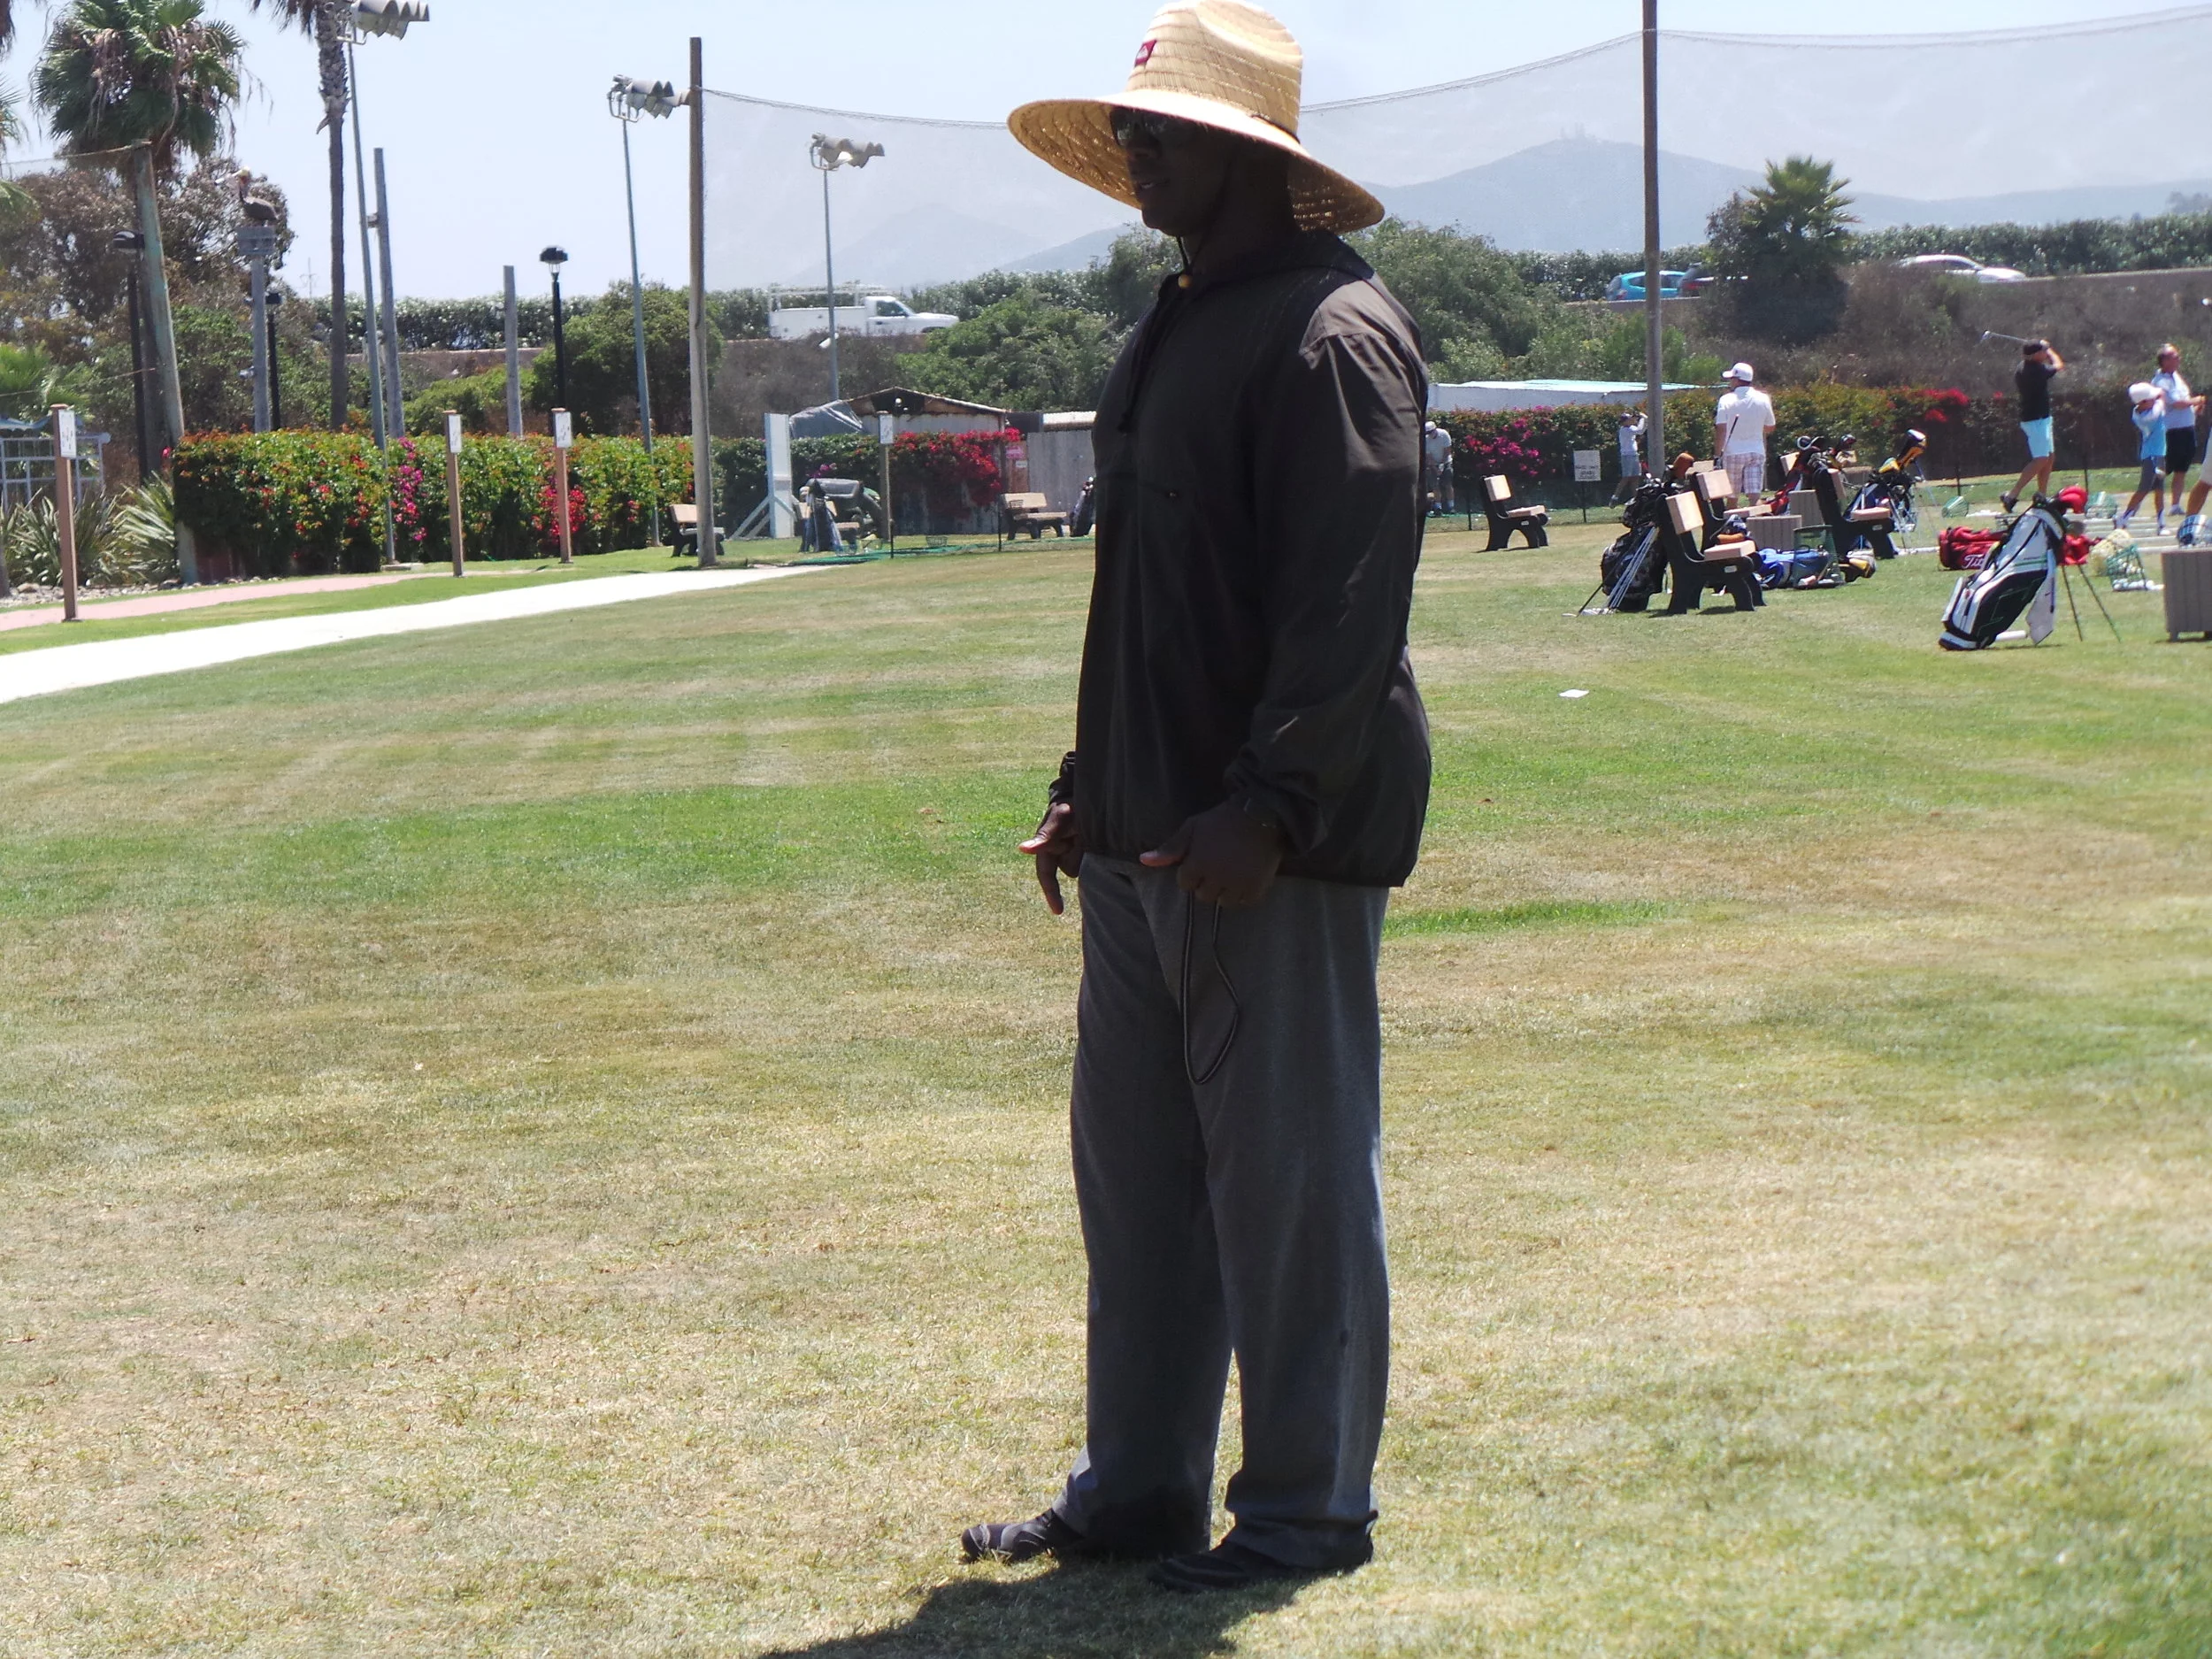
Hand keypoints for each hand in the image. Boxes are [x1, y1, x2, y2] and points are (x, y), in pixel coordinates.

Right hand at [1018, 801, 1082, 915]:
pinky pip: (1093, 860)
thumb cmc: (1067, 807)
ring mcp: (1074, 852)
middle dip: (1077, 855)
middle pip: (1071, 869)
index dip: (1051, 894)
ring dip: (1085, 849)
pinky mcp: (1088, 852)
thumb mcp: (1058, 820)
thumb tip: (1021, 848)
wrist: (1083, 797)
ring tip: (1086, 830)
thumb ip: (1043, 837)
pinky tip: (1092, 836)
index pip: (1046, 876)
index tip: (1058, 911)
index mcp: (1048, 849)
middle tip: (1079, 833)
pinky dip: (1093, 850)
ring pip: (1083, 865)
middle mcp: (1060, 853)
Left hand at [1140, 800, 1283, 907]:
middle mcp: (1215, 877)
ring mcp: (1237, 884)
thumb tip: (1143, 861)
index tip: (1200, 862)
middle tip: (1217, 869)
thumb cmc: (1222, 819)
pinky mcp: (1257, 886)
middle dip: (1207, 885)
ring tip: (1232, 877)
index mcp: (1197, 863)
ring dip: (1226, 892)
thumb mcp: (1192, 828)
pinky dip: (1245, 895)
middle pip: (1204, 896)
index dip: (1191, 873)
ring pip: (1225, 903)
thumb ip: (1170, 848)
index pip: (1185, 883)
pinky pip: (1246, 902)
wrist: (1261, 813)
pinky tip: (1246, 880)